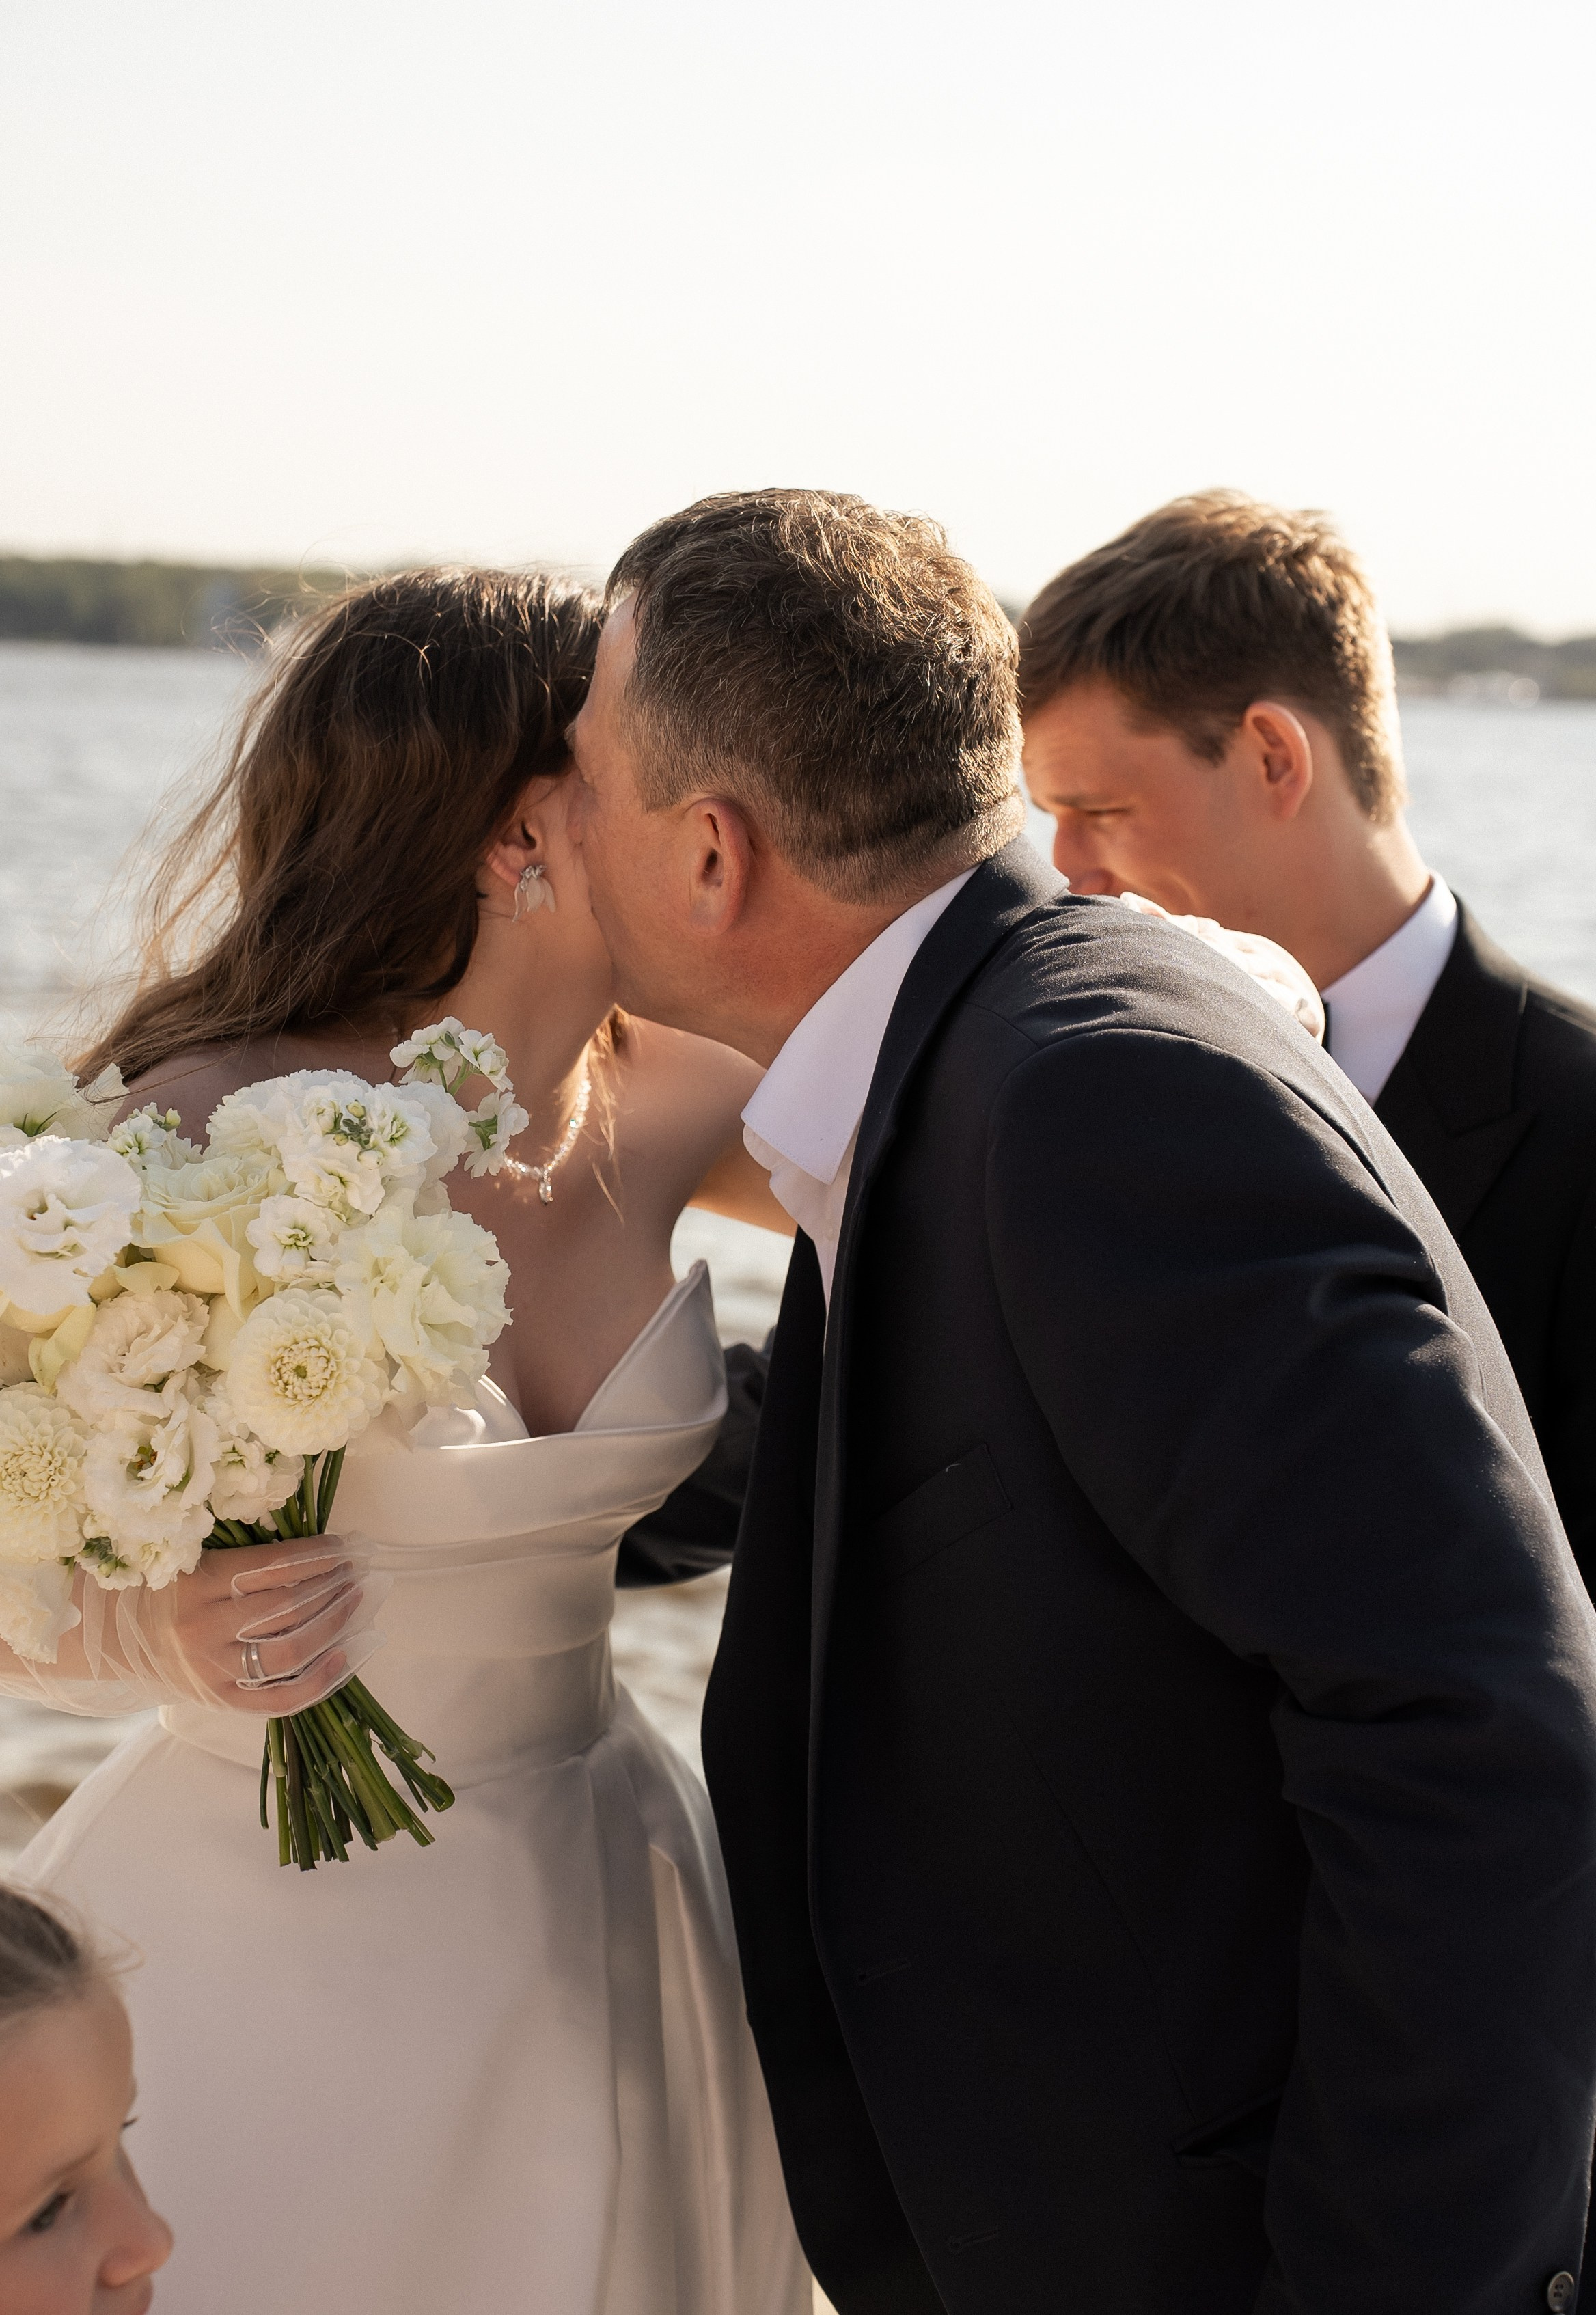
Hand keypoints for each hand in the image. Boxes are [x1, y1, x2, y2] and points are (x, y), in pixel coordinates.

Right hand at [156, 1535, 387, 1715]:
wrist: (112, 1635)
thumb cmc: (164, 1588)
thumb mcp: (194, 1560)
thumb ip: (246, 1558)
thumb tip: (321, 1552)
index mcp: (197, 1582)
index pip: (275, 1566)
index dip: (320, 1556)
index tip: (348, 1548)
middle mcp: (203, 1627)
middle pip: (288, 1607)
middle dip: (333, 1587)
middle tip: (358, 1573)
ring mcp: (211, 1669)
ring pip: (289, 1651)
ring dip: (333, 1624)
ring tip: (355, 1602)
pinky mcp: (218, 1700)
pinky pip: (278, 1699)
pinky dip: (318, 1681)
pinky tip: (344, 1655)